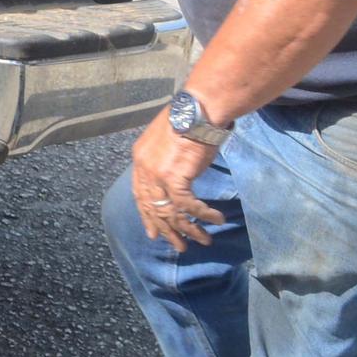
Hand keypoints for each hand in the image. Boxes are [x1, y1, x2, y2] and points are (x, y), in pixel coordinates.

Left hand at [130, 110, 227, 252]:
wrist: (197, 110)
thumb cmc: (187, 120)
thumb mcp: (167, 140)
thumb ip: (164, 159)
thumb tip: (174, 173)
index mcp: (139, 158)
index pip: (140, 194)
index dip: (147, 214)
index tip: (153, 231)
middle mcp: (144, 169)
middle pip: (153, 207)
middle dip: (166, 229)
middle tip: (178, 245)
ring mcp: (157, 175)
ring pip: (172, 212)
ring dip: (189, 229)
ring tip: (203, 241)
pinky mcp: (175, 179)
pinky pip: (189, 206)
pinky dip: (204, 216)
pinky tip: (217, 220)